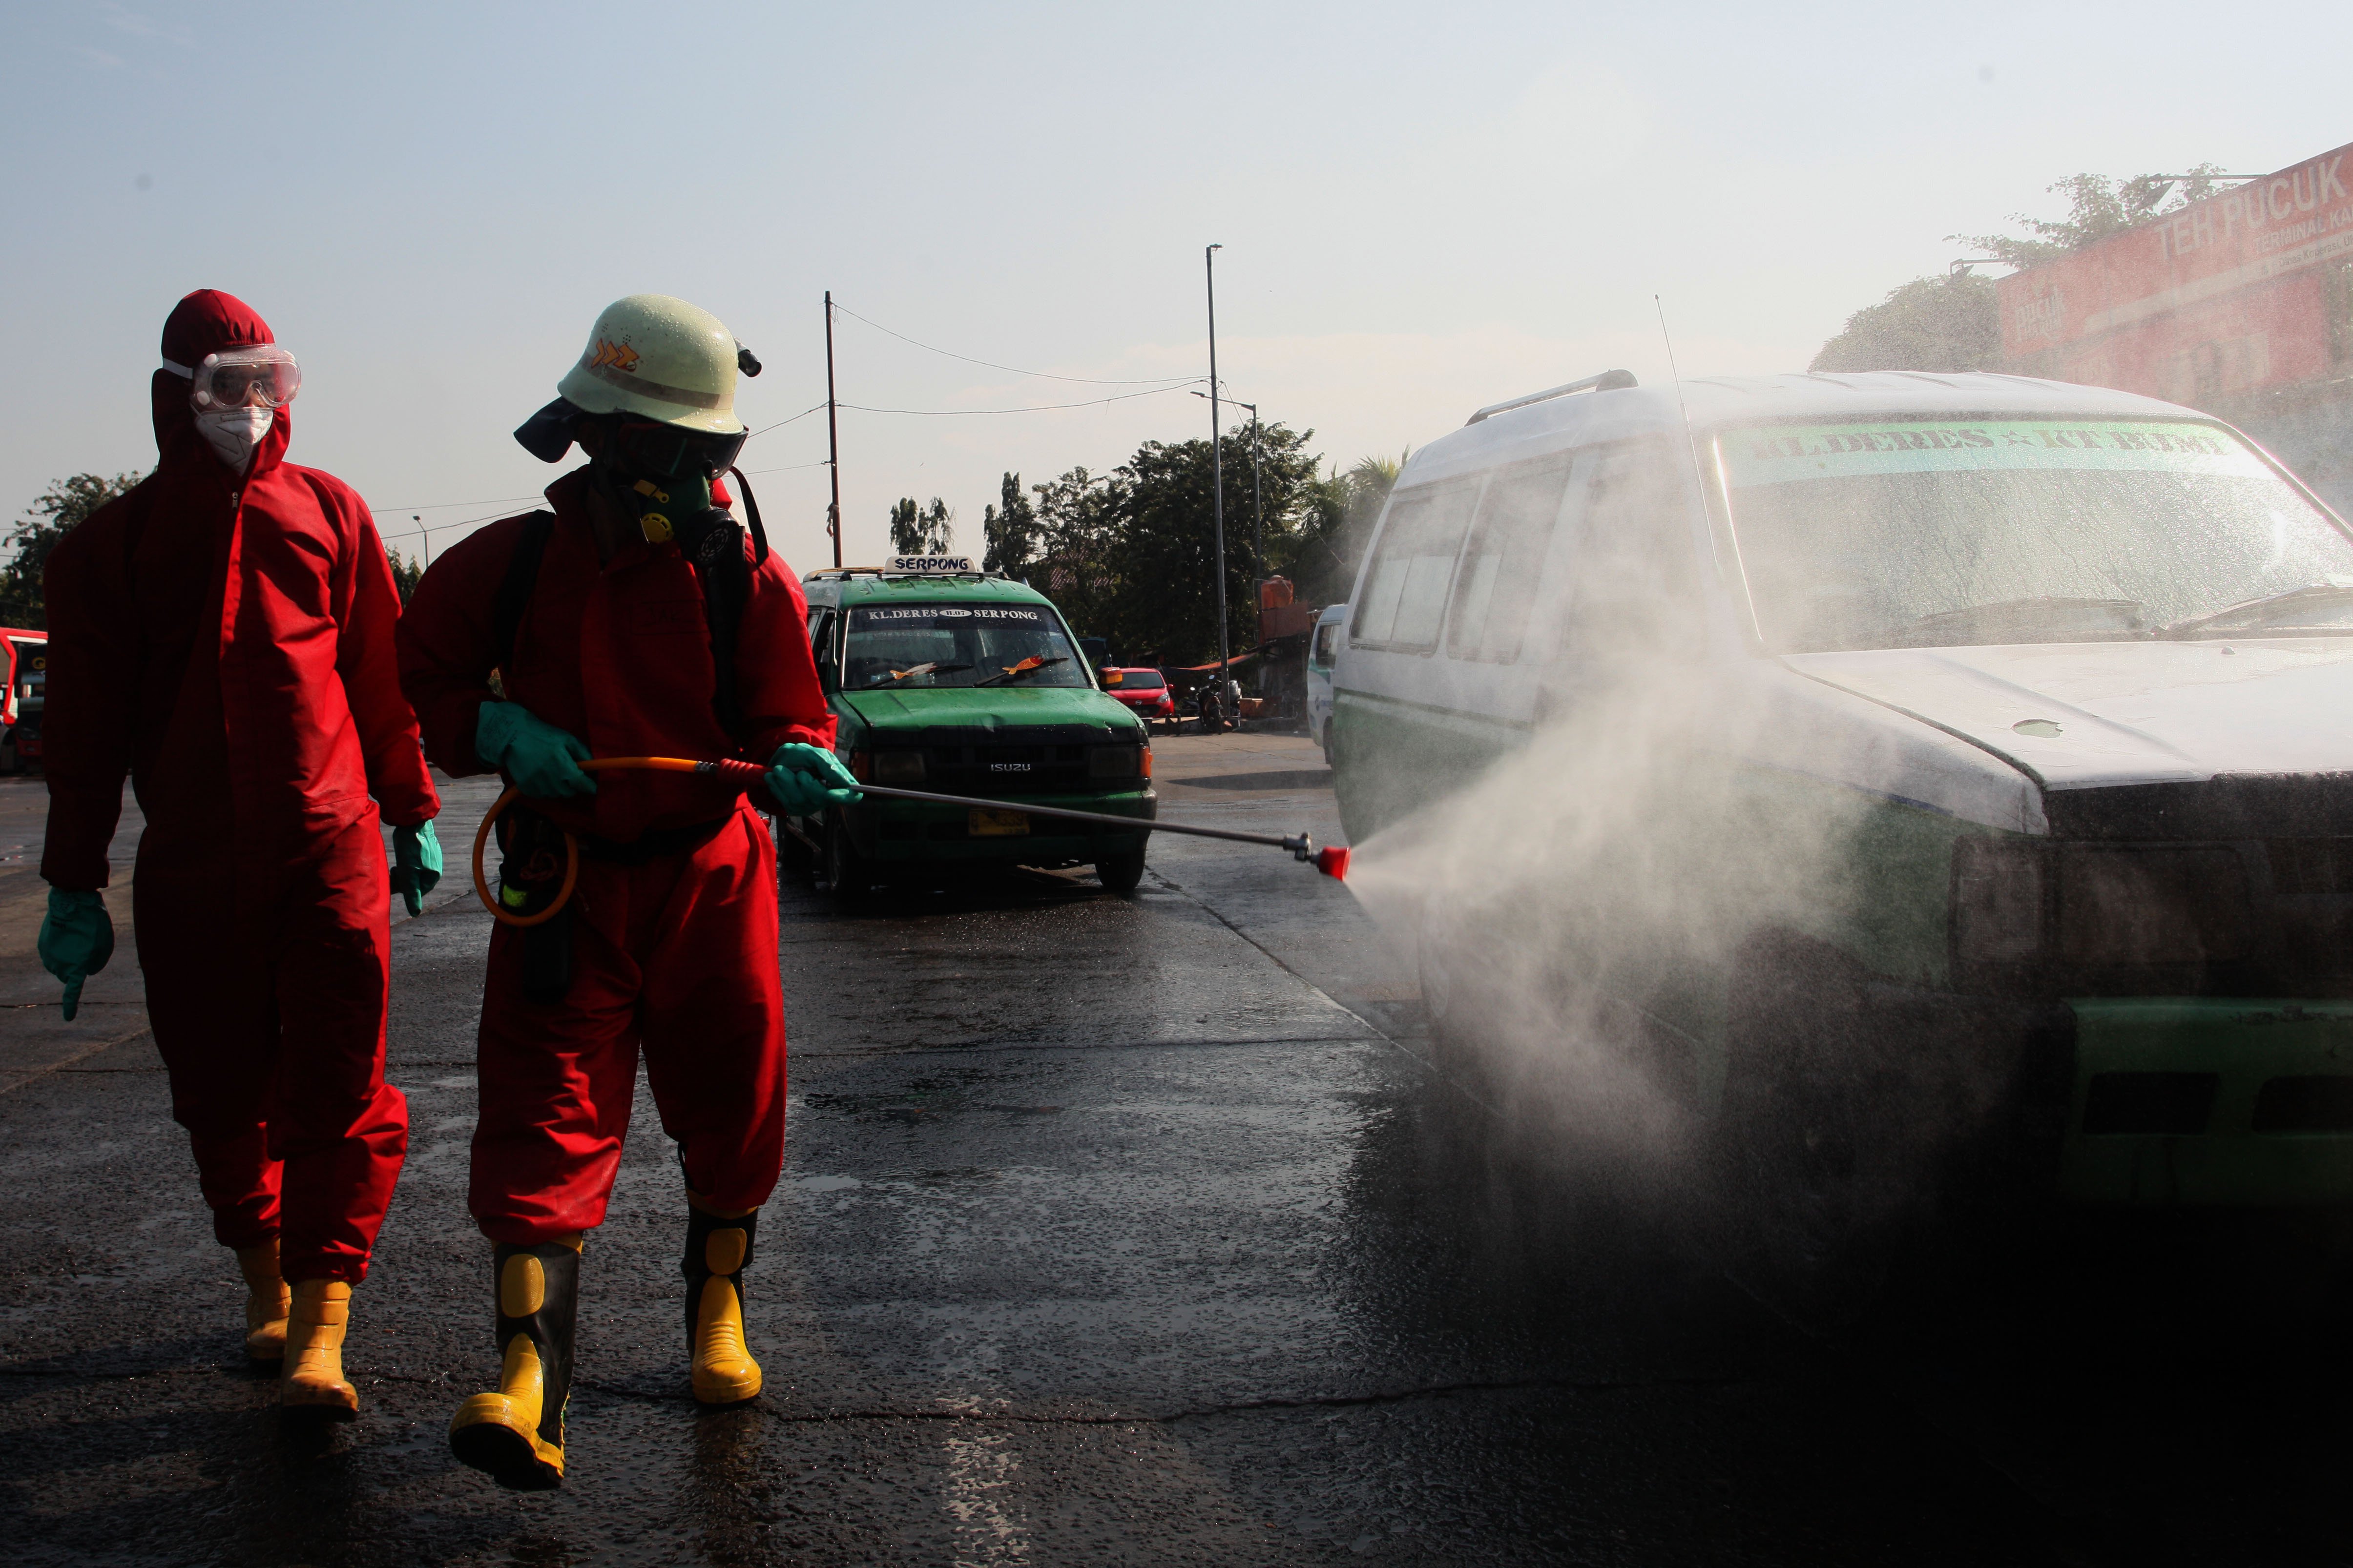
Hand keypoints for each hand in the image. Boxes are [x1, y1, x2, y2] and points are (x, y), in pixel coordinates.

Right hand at [38, 888, 113, 1020]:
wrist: (72, 902)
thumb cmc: (93, 924)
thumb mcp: (104, 946)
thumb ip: (97, 963)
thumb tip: (85, 971)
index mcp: (75, 967)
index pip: (73, 991)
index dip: (71, 1005)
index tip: (68, 1018)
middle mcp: (57, 965)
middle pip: (69, 975)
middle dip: (77, 967)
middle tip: (88, 946)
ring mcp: (47, 956)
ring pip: (61, 964)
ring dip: (70, 956)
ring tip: (79, 936)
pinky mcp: (42, 946)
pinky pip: (55, 953)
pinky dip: (63, 947)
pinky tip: (70, 933)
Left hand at [391, 820, 442, 915]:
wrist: (413, 821)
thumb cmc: (411, 847)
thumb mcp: (408, 872)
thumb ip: (411, 893)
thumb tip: (415, 913)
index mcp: (434, 875)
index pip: (418, 892)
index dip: (404, 890)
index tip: (393, 883)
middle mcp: (434, 867)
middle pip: (415, 882)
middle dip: (402, 881)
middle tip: (392, 872)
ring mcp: (429, 858)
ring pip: (413, 872)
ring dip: (402, 872)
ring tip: (394, 865)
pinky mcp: (423, 849)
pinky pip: (413, 862)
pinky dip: (404, 862)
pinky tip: (399, 857)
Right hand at [475, 701, 595, 798]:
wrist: (513, 736)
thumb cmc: (543, 735)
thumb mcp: (567, 739)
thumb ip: (582, 752)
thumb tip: (594, 765)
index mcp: (561, 763)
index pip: (580, 783)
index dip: (589, 787)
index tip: (592, 787)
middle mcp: (549, 776)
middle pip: (568, 792)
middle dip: (572, 786)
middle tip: (569, 776)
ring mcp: (536, 783)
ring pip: (554, 794)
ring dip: (558, 788)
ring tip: (553, 774)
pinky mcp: (525, 787)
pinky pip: (541, 795)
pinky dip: (545, 789)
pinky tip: (542, 777)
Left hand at [765, 743, 861, 816]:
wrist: (780, 759)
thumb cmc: (801, 755)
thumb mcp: (815, 754)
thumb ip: (829, 767)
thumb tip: (846, 784)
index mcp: (838, 782)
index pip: (851, 796)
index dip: (843, 797)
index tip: (830, 792)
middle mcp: (827, 796)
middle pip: (821, 798)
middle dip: (807, 784)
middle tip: (799, 773)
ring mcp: (811, 804)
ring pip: (799, 800)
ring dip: (785, 781)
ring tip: (779, 769)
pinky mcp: (794, 808)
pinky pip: (784, 801)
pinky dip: (776, 786)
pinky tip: (774, 778)